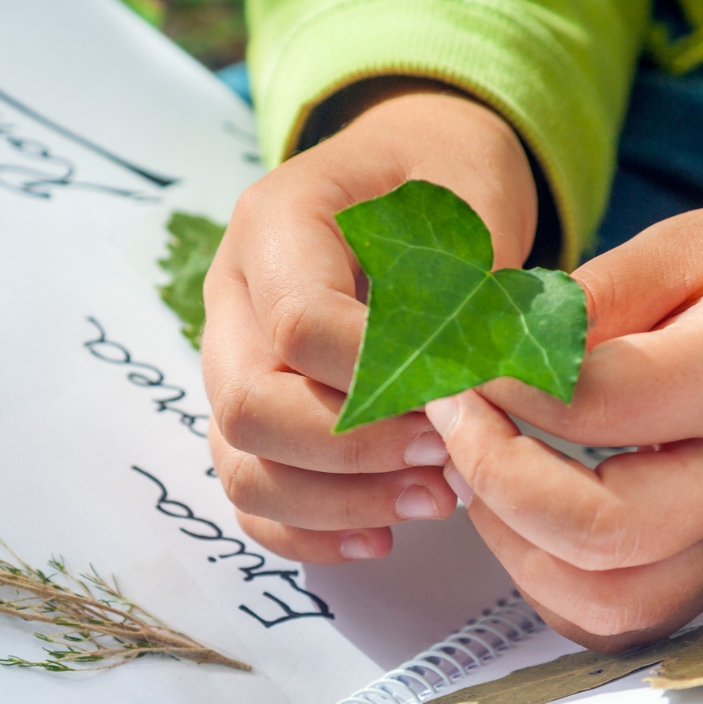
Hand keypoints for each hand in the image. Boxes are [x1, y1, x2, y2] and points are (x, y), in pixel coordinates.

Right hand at [204, 88, 538, 562]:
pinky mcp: (253, 413)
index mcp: (275, 222)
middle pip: (249, 406)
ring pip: (243, 464)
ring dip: (338, 502)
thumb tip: (471, 384)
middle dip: (353, 451)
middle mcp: (233, 295)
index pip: (300, 325)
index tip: (457, 399)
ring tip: (435, 499)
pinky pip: (253, 494)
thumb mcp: (470, 196)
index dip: (379, 379)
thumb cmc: (444, 178)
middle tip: (445, 458)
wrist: (416, 168)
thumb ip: (465, 281)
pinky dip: (311, 531)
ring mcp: (231, 359)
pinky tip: (384, 535)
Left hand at [425, 201, 702, 652]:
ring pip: (605, 601)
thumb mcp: (694, 244)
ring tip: (484, 469)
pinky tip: (526, 518)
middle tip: (454, 415)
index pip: (603, 404)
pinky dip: (551, 585)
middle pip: (600, 530)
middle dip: (495, 474)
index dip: (510, 379)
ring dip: (514, 543)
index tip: (470, 350)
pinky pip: (620, 623)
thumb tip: (496, 341)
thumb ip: (595, 293)